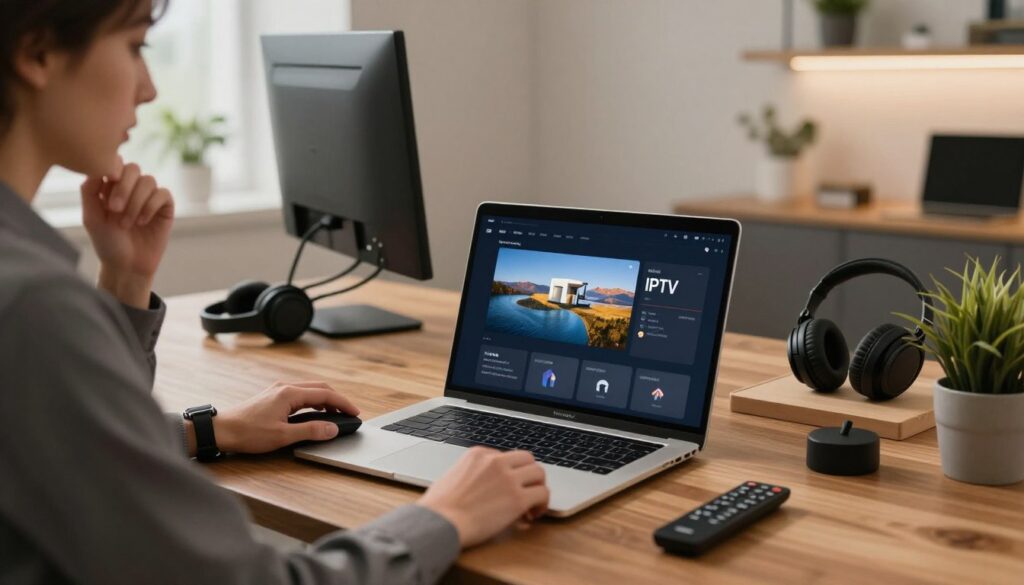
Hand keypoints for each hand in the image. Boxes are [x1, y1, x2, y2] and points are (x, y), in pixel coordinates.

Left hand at [81, 160, 174, 308]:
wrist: (126, 266)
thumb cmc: (106, 242)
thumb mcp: (91, 216)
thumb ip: (89, 190)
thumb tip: (98, 166)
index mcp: (112, 185)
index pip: (115, 163)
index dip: (112, 171)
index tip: (104, 190)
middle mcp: (132, 187)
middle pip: (133, 168)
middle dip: (123, 187)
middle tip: (114, 209)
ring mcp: (149, 196)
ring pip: (148, 181)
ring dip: (135, 202)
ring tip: (126, 223)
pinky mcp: (165, 207)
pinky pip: (163, 194)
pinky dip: (151, 207)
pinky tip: (142, 222)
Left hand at [194, 381, 360, 455]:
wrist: (221, 430)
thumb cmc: (247, 433)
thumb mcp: (283, 436)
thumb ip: (310, 431)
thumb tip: (332, 428)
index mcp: (289, 394)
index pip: (325, 394)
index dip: (343, 403)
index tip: (355, 412)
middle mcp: (284, 388)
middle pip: (319, 387)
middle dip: (337, 399)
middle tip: (348, 413)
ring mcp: (277, 391)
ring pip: (309, 389)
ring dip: (325, 399)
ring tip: (335, 414)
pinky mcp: (272, 397)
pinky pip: (299, 394)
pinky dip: (313, 401)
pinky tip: (314, 412)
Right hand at [418, 447, 549, 547]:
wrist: (440, 522)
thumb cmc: (439, 508)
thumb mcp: (451, 477)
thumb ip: (470, 474)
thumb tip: (483, 486)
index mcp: (478, 454)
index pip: (505, 456)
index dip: (509, 473)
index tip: (507, 487)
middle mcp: (495, 462)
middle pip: (527, 459)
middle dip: (528, 475)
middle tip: (526, 490)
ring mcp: (508, 478)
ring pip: (539, 473)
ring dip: (538, 487)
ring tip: (533, 503)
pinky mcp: (518, 498)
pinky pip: (542, 494)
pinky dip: (542, 504)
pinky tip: (533, 514)